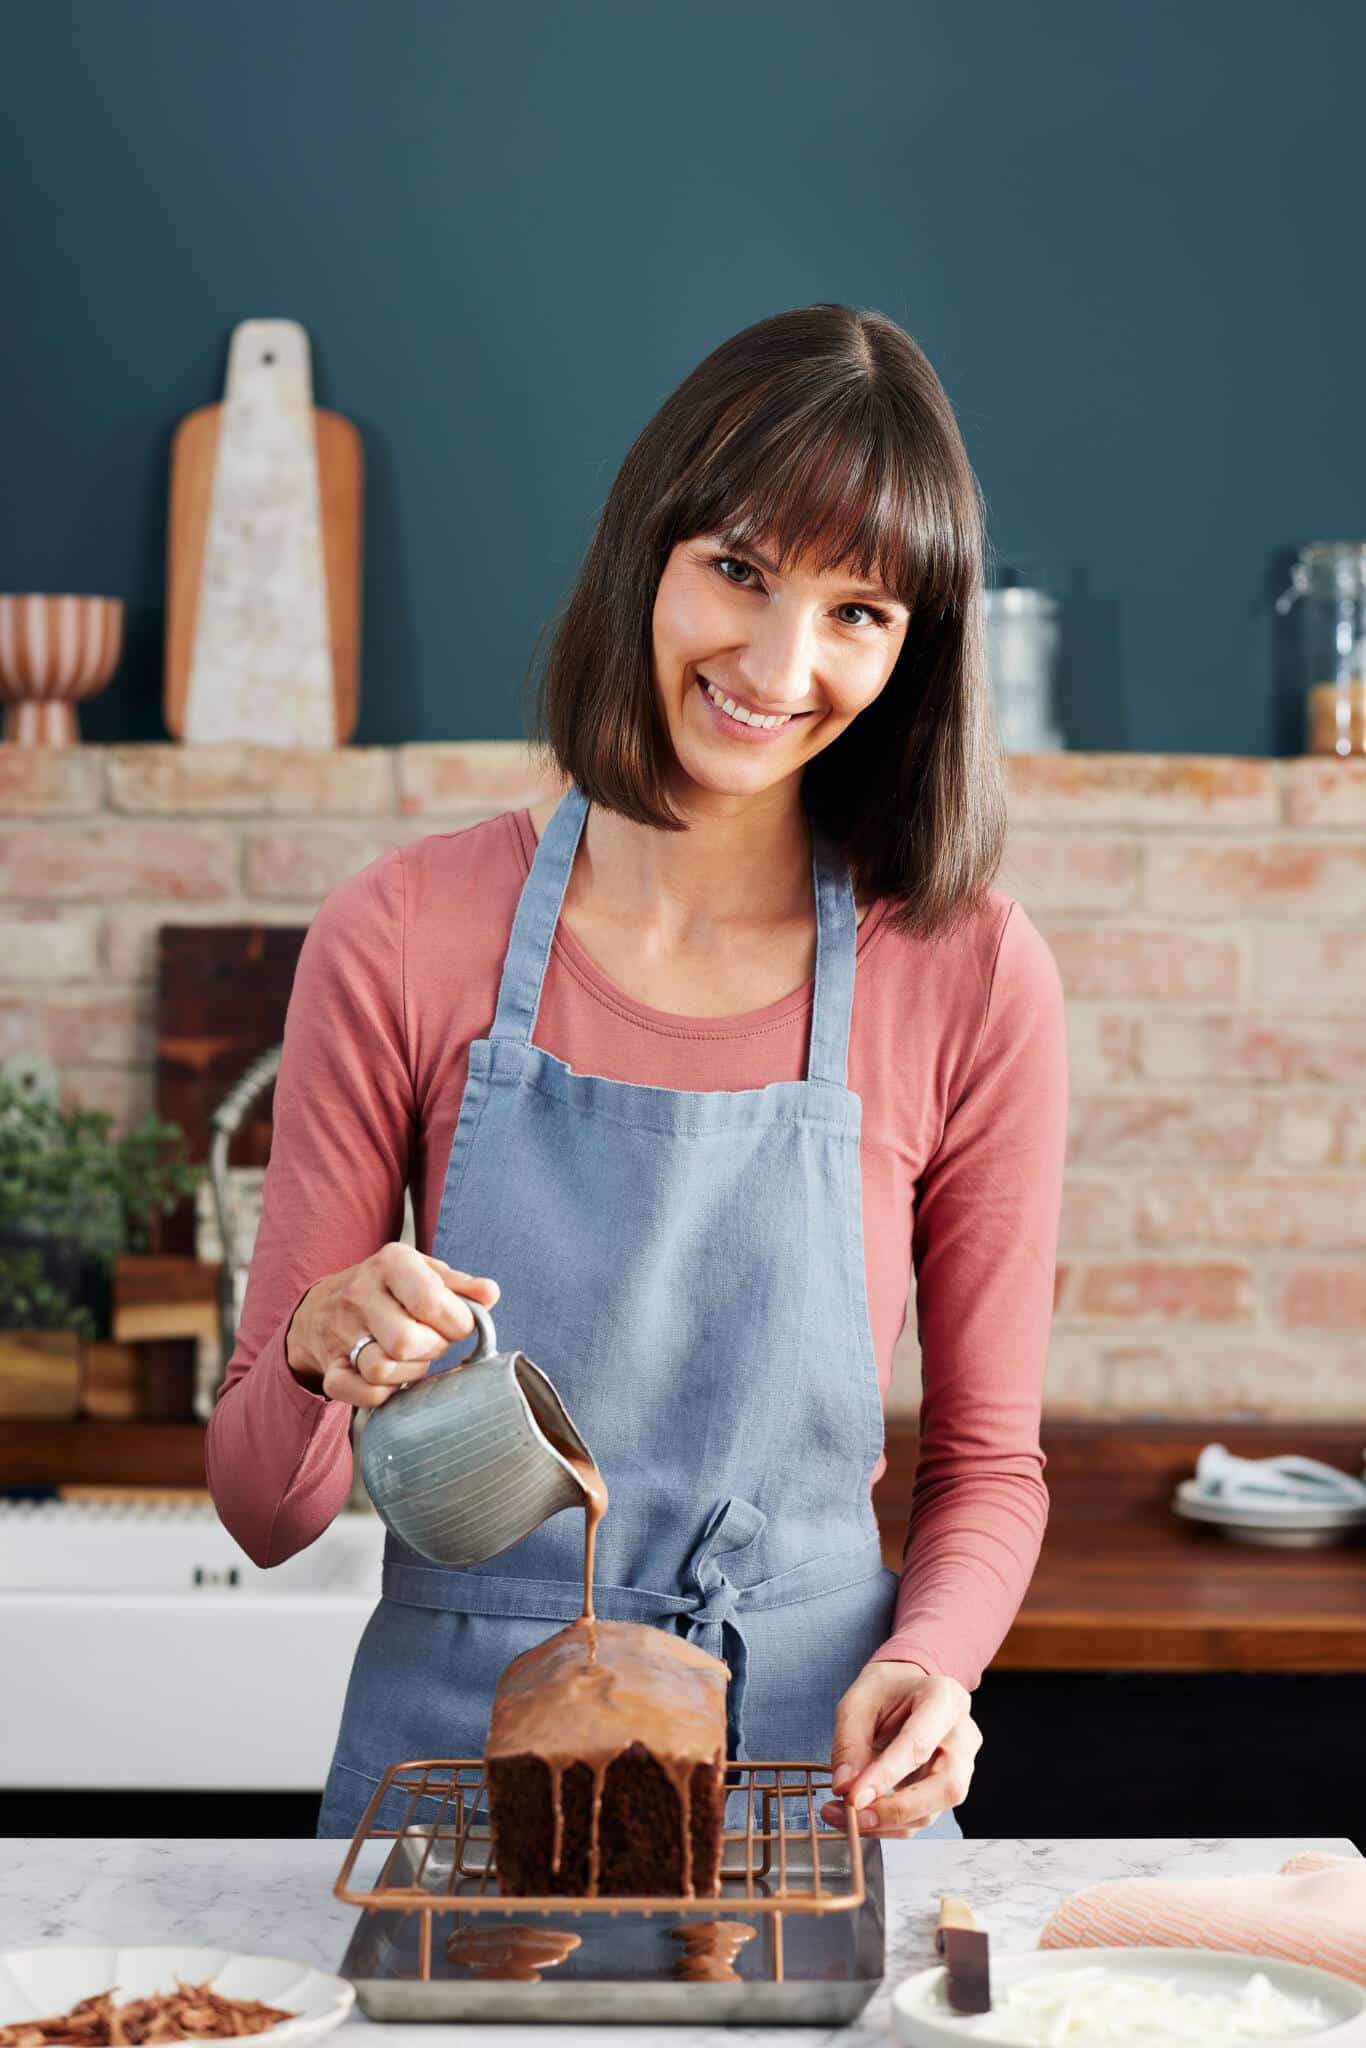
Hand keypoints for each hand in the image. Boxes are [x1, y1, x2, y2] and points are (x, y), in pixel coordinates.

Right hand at [285, 1244, 499, 1406]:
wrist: (323, 1306)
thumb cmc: (388, 1289)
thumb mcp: (423, 1272)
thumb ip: (460, 1285)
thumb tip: (490, 1294)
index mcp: (391, 1263)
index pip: (430, 1301)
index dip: (456, 1323)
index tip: (458, 1325)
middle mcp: (361, 1294)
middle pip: (406, 1340)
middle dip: (434, 1349)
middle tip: (435, 1342)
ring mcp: (342, 1332)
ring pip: (382, 1369)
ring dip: (411, 1372)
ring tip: (415, 1358)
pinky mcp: (331, 1367)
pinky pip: (362, 1393)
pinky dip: (384, 1394)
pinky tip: (393, 1379)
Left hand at [822, 1659, 980, 1836]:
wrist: (904, 1690)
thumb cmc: (884, 1691)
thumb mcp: (857, 1703)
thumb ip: (850, 1742)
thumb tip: (845, 1787)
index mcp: (944, 1698)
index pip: (920, 1743)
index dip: (887, 1775)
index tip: (853, 1797)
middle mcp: (962, 1735)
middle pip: (944, 1786)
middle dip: (896, 1809)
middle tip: (854, 1816)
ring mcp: (961, 1765)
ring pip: (933, 1810)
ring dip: (886, 1823)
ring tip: (843, 1817)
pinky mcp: (946, 1789)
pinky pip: (921, 1817)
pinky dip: (888, 1825)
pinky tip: (859, 1819)